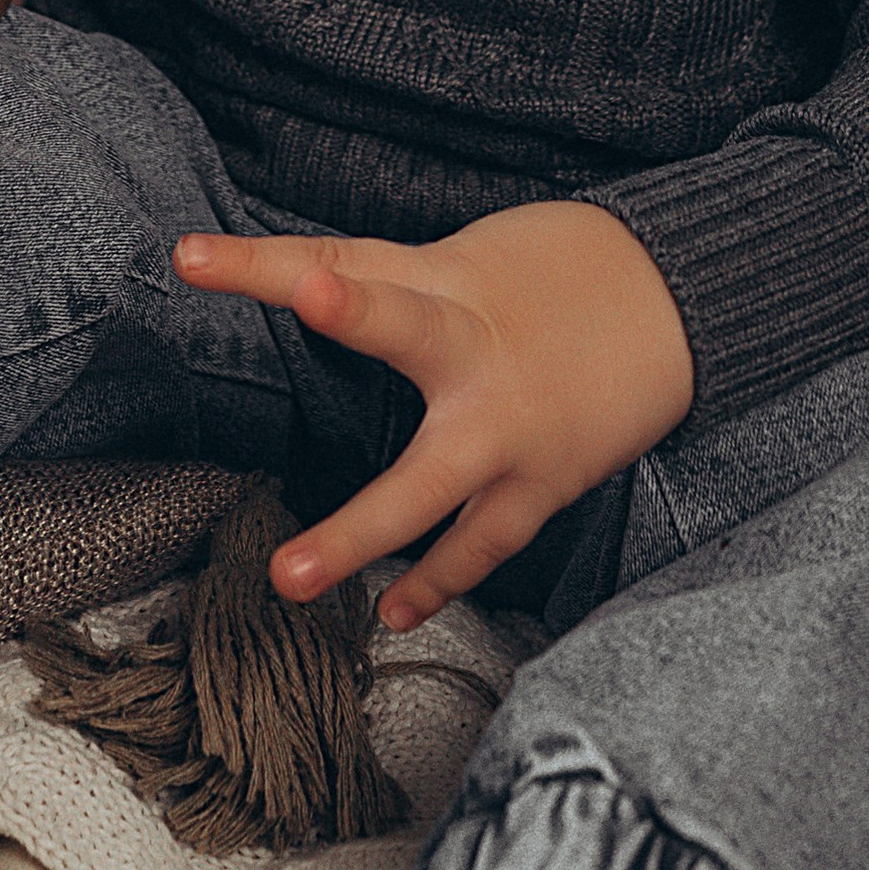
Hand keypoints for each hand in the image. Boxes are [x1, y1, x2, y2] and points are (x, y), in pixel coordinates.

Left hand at [173, 198, 694, 630]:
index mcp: (447, 282)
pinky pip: (483, 543)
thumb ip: (388, 288)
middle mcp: (476, 345)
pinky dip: (437, 580)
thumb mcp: (469, 260)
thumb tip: (307, 286)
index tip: (188, 257)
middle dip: (356, 308)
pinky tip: (391, 611)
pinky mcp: (545, 481)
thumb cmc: (556, 277)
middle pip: (409, 320)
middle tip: (306, 293)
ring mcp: (512, 424)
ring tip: (290, 579)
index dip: (262, 262)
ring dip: (364, 533)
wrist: (680, 303)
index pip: (340, 259)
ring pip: (435, 481)